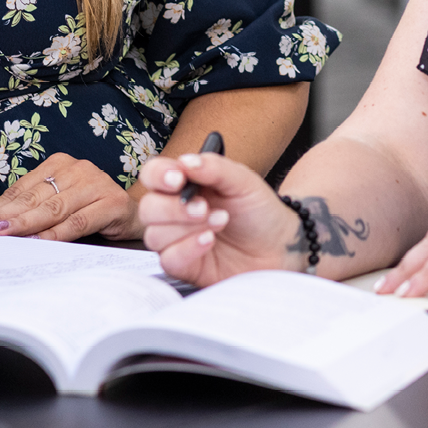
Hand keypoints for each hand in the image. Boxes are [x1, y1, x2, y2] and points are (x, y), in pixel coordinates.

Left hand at [0, 153, 140, 240]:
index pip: (21, 189)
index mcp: (59, 164)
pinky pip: (77, 221)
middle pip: (33, 198)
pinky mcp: (111, 203)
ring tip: (2, 234)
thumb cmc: (92, 209)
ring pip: (53, 208)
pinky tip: (38, 241)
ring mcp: (95, 183)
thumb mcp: (61, 204)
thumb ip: (35, 210)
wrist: (136, 212)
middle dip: (3, 216)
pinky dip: (55, 233)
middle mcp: (77, 169)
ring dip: (24, 224)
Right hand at [136, 150, 303, 284]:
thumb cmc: (259, 210)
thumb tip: (186, 161)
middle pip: (148, 208)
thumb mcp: (243, 181)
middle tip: (204, 207)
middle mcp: (175, 212)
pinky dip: (188, 248)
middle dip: (174, 208)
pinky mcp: (185, 266)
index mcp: (184, 185)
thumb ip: (215, 167)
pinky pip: (169, 259)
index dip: (159, 176)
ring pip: (154, 235)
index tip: (178, 179)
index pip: (153, 175)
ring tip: (220, 222)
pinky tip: (210, 241)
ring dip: (186, 228)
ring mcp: (177, 240)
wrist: (280, 246)